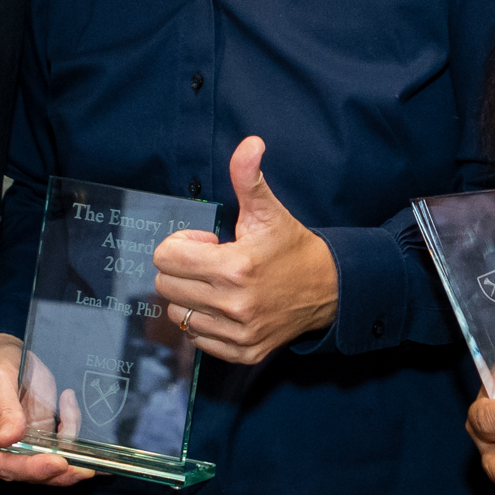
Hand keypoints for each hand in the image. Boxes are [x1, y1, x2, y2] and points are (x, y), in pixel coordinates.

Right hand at [0, 336, 93, 485]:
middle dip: (57, 471)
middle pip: (27, 474)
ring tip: (68, 406)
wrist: (11, 357)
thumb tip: (8, 439)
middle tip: (83, 465)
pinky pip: (61, 448)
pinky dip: (70, 428)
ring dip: (70, 447)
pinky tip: (67, 402)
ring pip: (48, 468)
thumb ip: (5, 409)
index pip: (2, 465)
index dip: (30, 468)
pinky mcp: (38, 445)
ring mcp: (18, 452)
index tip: (56, 463)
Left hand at [150, 136, 339, 364]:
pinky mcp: (243, 351)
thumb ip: (249, 177)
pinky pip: (197, 338)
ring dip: (191, 297)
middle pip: (166, 286)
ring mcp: (238, 332)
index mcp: (235, 267)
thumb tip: (249, 143)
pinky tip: (226, 306)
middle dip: (182, 269)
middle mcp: (234, 304)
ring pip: (178, 315)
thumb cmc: (292, 248)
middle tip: (212, 262)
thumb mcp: (268, 211)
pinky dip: (204, 322)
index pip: (167, 258)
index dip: (182, 244)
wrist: (328, 289)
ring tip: (219, 285)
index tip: (208, 242)